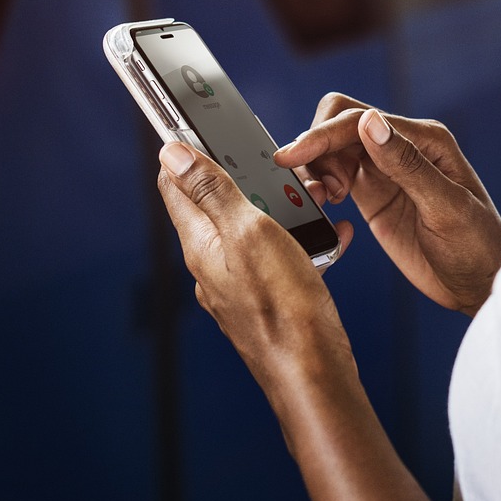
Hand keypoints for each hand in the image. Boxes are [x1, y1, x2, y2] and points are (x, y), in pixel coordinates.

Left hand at [156, 142, 356, 376]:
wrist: (315, 375)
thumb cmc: (283, 307)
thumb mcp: (249, 233)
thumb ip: (213, 192)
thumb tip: (172, 153)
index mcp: (200, 244)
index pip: (176, 184)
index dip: (186, 151)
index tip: (202, 126)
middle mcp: (212, 265)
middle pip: (218, 204)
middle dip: (246, 179)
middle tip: (279, 167)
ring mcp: (239, 285)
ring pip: (253, 230)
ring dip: (280, 208)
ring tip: (312, 201)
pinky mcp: (267, 299)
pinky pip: (279, 257)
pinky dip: (300, 241)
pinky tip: (327, 239)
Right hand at [273, 93, 500, 315]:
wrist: (481, 285)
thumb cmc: (477, 246)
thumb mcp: (446, 207)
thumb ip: (407, 165)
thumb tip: (370, 122)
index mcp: (425, 140)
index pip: (360, 120)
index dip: (322, 134)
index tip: (293, 156)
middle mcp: (402, 147)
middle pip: (340, 124)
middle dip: (316, 147)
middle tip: (319, 189)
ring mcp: (386, 171)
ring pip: (333, 149)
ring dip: (316, 168)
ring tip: (325, 200)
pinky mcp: (373, 195)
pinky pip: (335, 175)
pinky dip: (320, 184)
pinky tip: (326, 205)